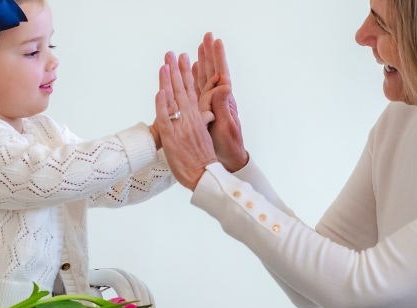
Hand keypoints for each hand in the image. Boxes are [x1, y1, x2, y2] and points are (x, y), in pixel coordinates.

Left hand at [153, 52, 217, 189]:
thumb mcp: (205, 136)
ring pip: (174, 99)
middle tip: (172, 53)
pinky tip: (160, 91)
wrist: (205, 176)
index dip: (188, 74)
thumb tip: (204, 114)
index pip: (192, 91)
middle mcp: (191, 118)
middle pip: (183, 90)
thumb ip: (202, 122)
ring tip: (165, 64)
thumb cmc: (203, 160)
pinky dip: (163, 104)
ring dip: (169, 80)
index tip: (185, 60)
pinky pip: (166, 117)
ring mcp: (182, 126)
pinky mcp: (173, 137)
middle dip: (177, 70)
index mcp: (198, 117)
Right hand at [193, 32, 247, 171]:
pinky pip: (196, 93)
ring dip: (198, 65)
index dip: (217, 58)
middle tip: (205, 37)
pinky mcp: (201, 114)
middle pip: (210, 73)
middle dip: (207, 55)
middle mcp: (216, 101)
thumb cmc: (228, 145)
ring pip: (202, 81)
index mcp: (223, 100)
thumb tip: (225, 85)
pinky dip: (193, 81)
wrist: (226, 160)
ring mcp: (208, 106)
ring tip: (193, 50)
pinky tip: (188, 74)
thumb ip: (223, 105)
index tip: (215, 41)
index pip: (220, 74)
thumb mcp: (226, 126)